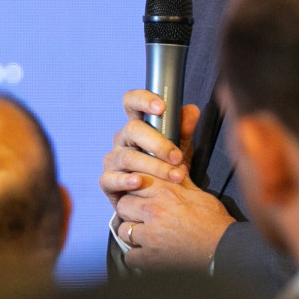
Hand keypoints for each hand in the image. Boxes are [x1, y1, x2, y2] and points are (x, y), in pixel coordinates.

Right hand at [101, 90, 199, 209]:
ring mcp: (113, 160)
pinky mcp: (107, 181)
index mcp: (137, 126)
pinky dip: (126, 181)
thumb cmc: (164, 167)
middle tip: (176, 157)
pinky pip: (112, 179)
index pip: (132, 102)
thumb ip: (184, 130)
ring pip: (128, 157)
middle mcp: (122, 139)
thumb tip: (191, 111)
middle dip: (158, 143)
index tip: (161, 107)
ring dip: (154, 167)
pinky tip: (139, 182)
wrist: (155, 199)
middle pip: (133, 130)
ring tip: (174, 176)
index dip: (143, 100)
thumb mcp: (179, 147)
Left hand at [116, 168, 233, 269]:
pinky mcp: (151, 257)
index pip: (134, 183)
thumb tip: (177, 169)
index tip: (139, 198)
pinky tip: (146, 254)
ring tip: (143, 236)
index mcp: (165, 191)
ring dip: (131, 233)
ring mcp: (150, 235)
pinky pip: (129, 256)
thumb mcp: (199, 194)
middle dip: (129, 211)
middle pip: (123, 205)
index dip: (136, 191)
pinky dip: (136, 256)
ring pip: (123, 230)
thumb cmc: (214, 221)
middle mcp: (153, 210)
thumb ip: (182, 181)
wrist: (223, 247)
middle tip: (140, 217)